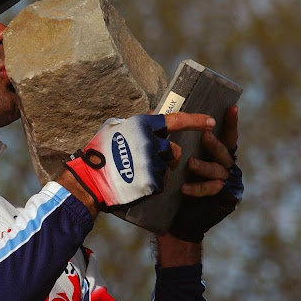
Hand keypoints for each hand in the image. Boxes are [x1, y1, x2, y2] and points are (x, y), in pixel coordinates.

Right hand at [64, 112, 214, 209]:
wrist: (89, 180)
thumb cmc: (98, 153)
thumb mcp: (115, 129)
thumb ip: (137, 125)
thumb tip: (154, 116)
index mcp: (143, 126)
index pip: (177, 120)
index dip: (196, 121)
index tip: (211, 122)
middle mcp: (151, 143)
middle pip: (175, 150)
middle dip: (168, 156)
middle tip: (150, 160)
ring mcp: (153, 164)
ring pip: (168, 168)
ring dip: (159, 170)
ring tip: (138, 173)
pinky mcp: (152, 183)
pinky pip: (161, 183)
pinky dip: (152, 184)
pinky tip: (137, 183)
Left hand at [168, 105, 242, 242]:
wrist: (176, 221)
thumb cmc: (174, 186)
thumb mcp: (173, 160)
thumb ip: (169, 139)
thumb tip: (154, 113)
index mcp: (216, 155)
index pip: (227, 136)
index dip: (231, 123)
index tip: (231, 108)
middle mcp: (224, 166)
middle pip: (224, 151)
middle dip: (214, 144)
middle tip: (205, 136)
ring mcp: (226, 182)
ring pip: (218, 169)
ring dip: (204, 166)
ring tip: (190, 164)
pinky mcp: (222, 197)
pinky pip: (211, 189)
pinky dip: (198, 187)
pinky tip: (184, 188)